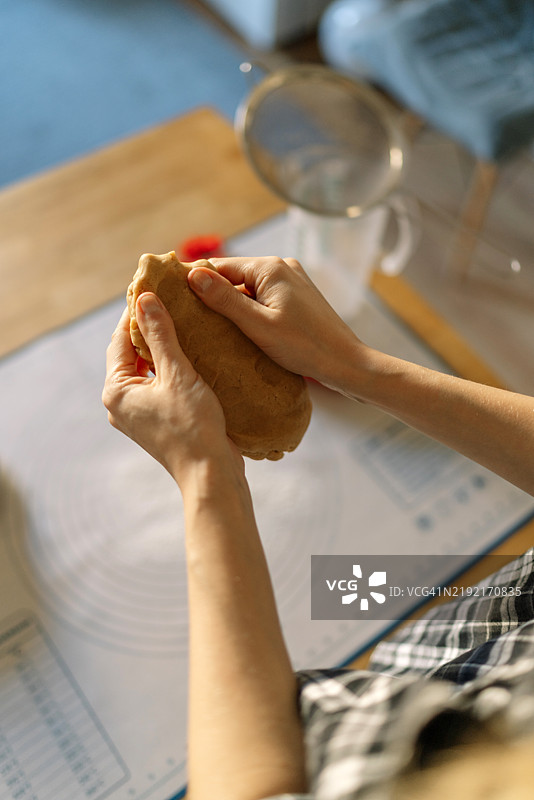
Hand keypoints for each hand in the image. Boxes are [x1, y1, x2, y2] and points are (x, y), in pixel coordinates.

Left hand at [102, 293, 241, 484]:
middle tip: (171, 302)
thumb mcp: (177, 373)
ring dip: (163, 348)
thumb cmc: (193, 426)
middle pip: (131, 354)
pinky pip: (159, 386)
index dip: (135, 311)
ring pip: (147, 370)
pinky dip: (171, 369)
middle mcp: (120, 403)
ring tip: (184, 324)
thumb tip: (144, 298)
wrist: (211, 474)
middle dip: (150, 329)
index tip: (152, 287)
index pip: (120, 339)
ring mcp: (138, 415)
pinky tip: (192, 355)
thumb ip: (160, 335)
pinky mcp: (157, 422)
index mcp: (116, 390)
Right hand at [187, 256, 366, 389]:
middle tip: (185, 316)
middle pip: (233, 277)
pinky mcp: (296, 298)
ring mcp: (291, 282)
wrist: (346, 363)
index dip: (194, 280)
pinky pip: (262, 299)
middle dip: (212, 295)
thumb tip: (193, 275)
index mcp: (270, 268)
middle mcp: (281, 267)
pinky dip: (248, 311)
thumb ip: (225, 300)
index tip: (170, 294)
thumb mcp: (258, 326)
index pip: (219, 266)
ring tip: (208, 327)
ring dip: (230, 306)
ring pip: (247, 289)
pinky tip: (237, 330)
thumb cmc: (305, 347)